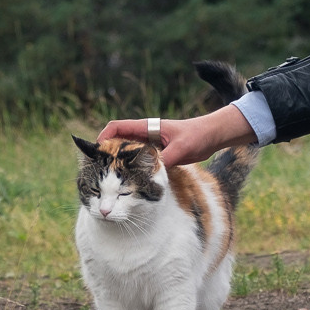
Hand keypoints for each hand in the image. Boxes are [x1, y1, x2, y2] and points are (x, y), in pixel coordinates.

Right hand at [98, 105, 253, 167]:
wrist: (212, 136)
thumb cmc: (197, 136)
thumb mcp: (181, 148)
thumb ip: (166, 159)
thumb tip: (152, 174)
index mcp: (147, 127)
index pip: (118, 127)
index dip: (104, 137)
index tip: (97, 151)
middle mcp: (145, 135)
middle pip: (119, 141)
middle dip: (108, 153)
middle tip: (101, 170)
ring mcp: (150, 145)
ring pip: (128, 153)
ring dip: (120, 163)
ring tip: (113, 179)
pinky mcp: (158, 154)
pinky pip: (140, 161)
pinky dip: (134, 169)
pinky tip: (133, 182)